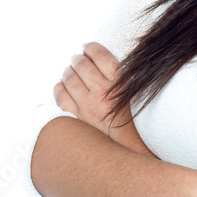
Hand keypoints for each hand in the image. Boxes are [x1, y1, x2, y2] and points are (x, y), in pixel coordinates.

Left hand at [54, 41, 156, 157]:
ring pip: (69, 78)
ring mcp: (88, 106)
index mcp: (121, 83)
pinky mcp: (78, 119)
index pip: (100, 55)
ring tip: (71, 71)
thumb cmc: (136, 120)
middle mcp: (103, 93)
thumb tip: (100, 59)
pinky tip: (64, 86)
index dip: (91, 47)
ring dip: (68, 71)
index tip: (88, 47)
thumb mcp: (136, 93)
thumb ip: (120, 76)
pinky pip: (60, 96)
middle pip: (81, 64)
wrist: (131, 150)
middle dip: (78, 58)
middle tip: (78, 59)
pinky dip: (60, 87)